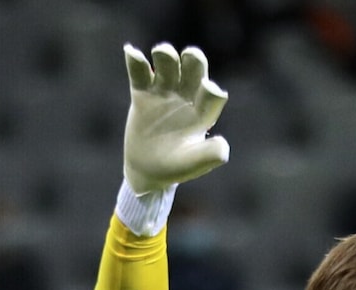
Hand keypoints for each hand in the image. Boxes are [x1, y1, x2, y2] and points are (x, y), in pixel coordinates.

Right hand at [123, 43, 229, 193]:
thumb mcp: (193, 164)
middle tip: (190, 55)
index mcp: (203, 113)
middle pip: (194, 72)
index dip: (211, 90)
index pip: (211, 96)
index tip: (208, 88)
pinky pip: (139, 74)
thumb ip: (209, 155)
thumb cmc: (176, 168)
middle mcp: (187, 99)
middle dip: (194, 61)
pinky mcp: (142, 95)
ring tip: (162, 52)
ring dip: (167, 57)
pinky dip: (136, 62)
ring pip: (168, 67)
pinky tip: (132, 52)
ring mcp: (164, 95)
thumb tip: (223, 145)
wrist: (148, 170)